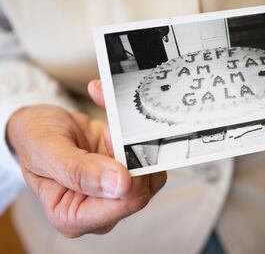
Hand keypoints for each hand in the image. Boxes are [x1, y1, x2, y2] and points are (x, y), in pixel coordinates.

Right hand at [7, 84, 165, 236]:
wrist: (43, 125)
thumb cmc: (36, 139)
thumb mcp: (47, 149)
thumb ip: (78, 170)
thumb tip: (120, 185)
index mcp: (72, 217)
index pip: (125, 204)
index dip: (127, 172)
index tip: (110, 140)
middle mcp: (98, 212)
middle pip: (142, 192)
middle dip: (130, 158)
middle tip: (108, 134)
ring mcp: (115, 196)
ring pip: (150, 178)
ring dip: (134, 149)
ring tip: (107, 134)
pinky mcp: (127, 178)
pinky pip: (149, 164)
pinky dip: (138, 143)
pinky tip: (114, 134)